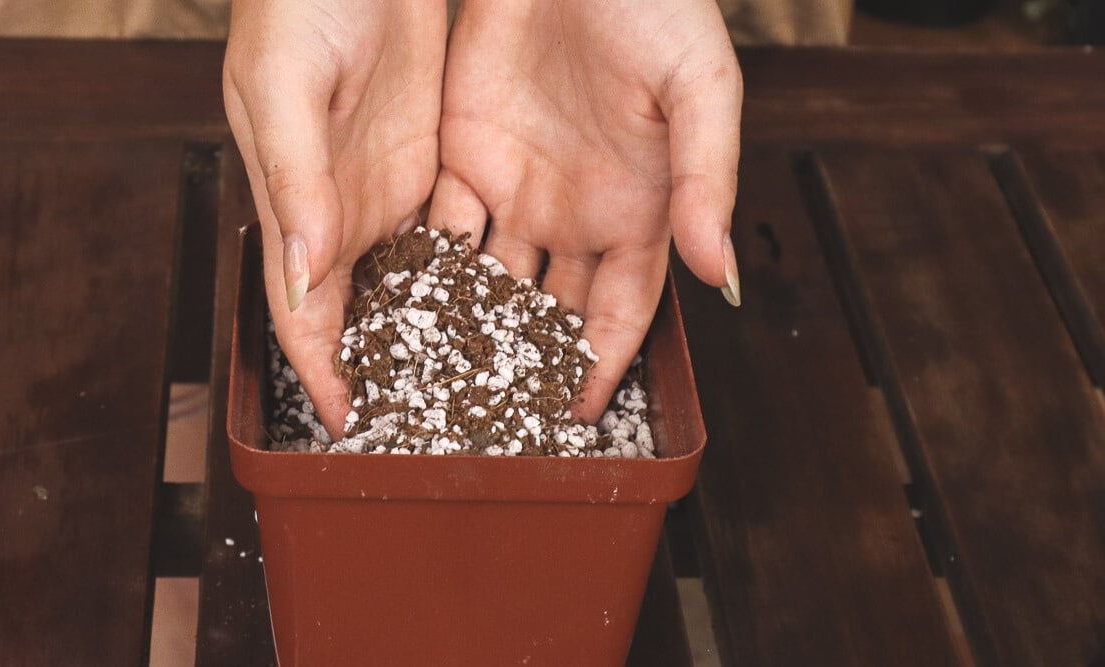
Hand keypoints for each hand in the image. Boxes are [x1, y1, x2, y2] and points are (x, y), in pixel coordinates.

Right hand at [224, 0, 446, 436]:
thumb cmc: (298, 3)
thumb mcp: (289, 86)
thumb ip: (297, 180)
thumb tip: (304, 271)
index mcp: (295, 206)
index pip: (302, 311)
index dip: (321, 371)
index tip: (349, 424)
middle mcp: (343, 215)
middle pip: (363, 313)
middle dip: (388, 369)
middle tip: (430, 424)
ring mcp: (391, 192)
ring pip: (414, 286)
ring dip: (438, 334)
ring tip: (481, 384)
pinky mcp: (434, 165)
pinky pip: (455, 238)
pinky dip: (473, 278)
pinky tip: (506, 310)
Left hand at [430, 0, 742, 422]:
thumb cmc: (655, 6)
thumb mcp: (700, 91)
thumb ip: (707, 184)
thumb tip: (722, 279)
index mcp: (637, 212)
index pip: (620, 311)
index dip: (600, 363)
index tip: (573, 416)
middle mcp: (576, 214)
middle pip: (550, 308)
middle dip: (527, 361)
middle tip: (492, 416)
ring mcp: (517, 188)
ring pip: (490, 278)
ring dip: (467, 327)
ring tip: (435, 379)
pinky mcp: (465, 155)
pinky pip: (442, 226)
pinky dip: (424, 268)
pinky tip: (402, 308)